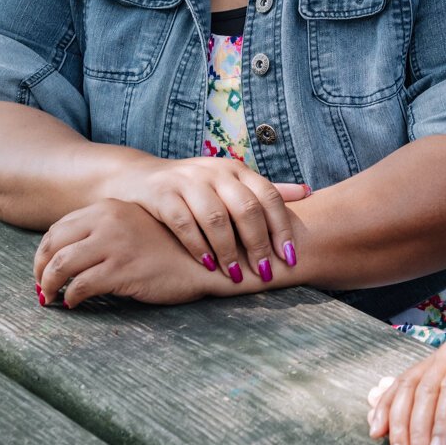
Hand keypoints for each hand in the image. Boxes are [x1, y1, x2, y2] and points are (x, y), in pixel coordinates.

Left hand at [34, 198, 213, 307]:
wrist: (206, 259)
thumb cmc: (171, 247)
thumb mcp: (135, 227)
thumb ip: (107, 231)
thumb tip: (71, 252)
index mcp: (108, 208)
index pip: (58, 228)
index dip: (44, 252)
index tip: (43, 269)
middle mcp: (107, 221)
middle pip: (51, 246)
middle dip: (39, 270)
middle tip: (41, 288)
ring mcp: (114, 245)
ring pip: (59, 267)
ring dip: (48, 286)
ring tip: (51, 298)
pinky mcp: (121, 270)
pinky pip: (80, 286)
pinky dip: (70, 298)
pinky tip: (74, 304)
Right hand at [107, 155, 309, 285]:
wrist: (137, 178)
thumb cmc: (194, 188)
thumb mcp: (230, 184)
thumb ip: (265, 191)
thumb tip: (308, 192)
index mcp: (237, 170)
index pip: (269, 197)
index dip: (282, 227)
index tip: (290, 257)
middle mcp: (215, 171)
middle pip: (246, 208)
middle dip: (258, 243)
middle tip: (264, 272)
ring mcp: (187, 181)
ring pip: (216, 217)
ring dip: (228, 250)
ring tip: (235, 274)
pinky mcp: (161, 193)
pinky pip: (183, 222)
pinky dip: (197, 245)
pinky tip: (206, 265)